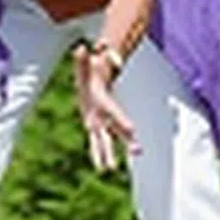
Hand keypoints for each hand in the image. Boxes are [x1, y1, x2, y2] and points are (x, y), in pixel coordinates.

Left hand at [71, 44, 138, 171]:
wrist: (95, 80)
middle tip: (138, 151)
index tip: (133, 131)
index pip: (115, 113)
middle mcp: (106, 114)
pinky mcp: (94, 126)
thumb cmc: (91, 71)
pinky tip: (101, 168)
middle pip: (118, 129)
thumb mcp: (86, 66)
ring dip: (109, 155)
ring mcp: (101, 121)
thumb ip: (82, 60)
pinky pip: (97, 142)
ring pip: (107, 140)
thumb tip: (81, 48)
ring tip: (110, 170)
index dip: (123, 121)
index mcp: (105, 102)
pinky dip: (98, 154)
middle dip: (128, 141)